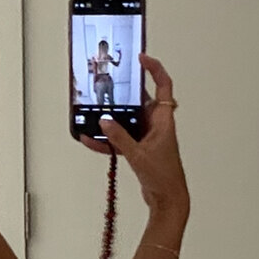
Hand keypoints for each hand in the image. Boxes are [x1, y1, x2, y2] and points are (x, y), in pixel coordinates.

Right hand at [81, 53, 188, 216]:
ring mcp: (148, 137)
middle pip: (141, 101)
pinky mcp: (140, 149)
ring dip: (112, 120)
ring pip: (128, 120)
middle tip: (108, 85)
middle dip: (124, 94)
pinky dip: (108, 140)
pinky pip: (121, 138)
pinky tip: (91, 140)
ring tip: (94, 114)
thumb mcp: (138, 155)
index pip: (163, 86)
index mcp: (164, 121)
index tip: (141, 58)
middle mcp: (157, 125)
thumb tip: (105, 121)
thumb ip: (120, 137)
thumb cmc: (164, 177)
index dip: (154, 69)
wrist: (167, 199)